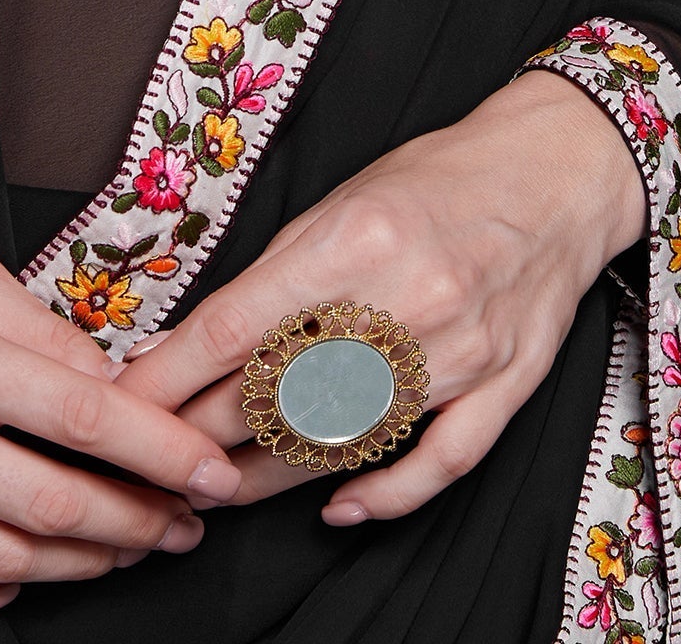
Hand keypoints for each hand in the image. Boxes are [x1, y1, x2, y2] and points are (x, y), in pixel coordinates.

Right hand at [0, 202, 243, 623]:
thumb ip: (36, 328)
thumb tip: (114, 382)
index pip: (79, 413)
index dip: (159, 451)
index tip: (212, 470)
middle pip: (48, 503)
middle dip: (135, 522)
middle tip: (184, 523)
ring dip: (75, 565)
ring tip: (122, 547)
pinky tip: (12, 580)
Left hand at [123, 70, 643, 525]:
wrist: (557, 173)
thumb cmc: (440, 178)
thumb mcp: (343, 197)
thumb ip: (278, 270)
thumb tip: (198, 336)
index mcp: (354, 237)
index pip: (238, 326)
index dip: (171, 376)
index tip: (124, 404)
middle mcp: (407, 297)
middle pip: (282, 391)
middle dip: (205, 433)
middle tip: (156, 457)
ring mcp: (461, 350)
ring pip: (346, 437)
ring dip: (270, 474)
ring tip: (218, 489)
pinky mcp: (505, 386)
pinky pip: (438, 464)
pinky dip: (384, 495)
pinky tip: (336, 508)